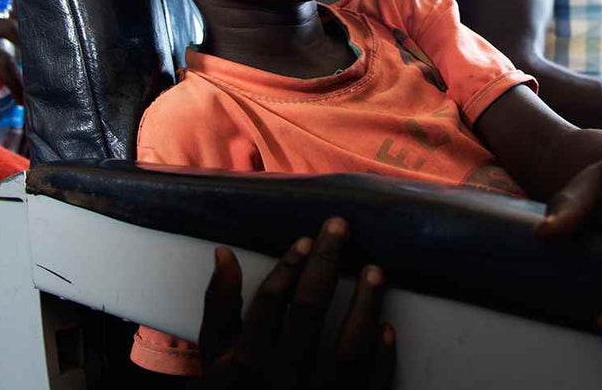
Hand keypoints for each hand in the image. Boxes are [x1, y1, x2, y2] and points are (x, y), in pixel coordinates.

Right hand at [198, 218, 395, 388]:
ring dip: (365, 305)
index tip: (307, 240)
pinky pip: (371, 386)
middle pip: (309, 310)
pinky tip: (388, 328)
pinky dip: (382, 357)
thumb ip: (219, 308)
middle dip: (326, 263)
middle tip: (339, 227)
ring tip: (375, 270)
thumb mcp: (213, 358)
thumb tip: (224, 254)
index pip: (271, 302)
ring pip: (348, 348)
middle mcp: (280, 380)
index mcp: (246, 362)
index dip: (289, 266)